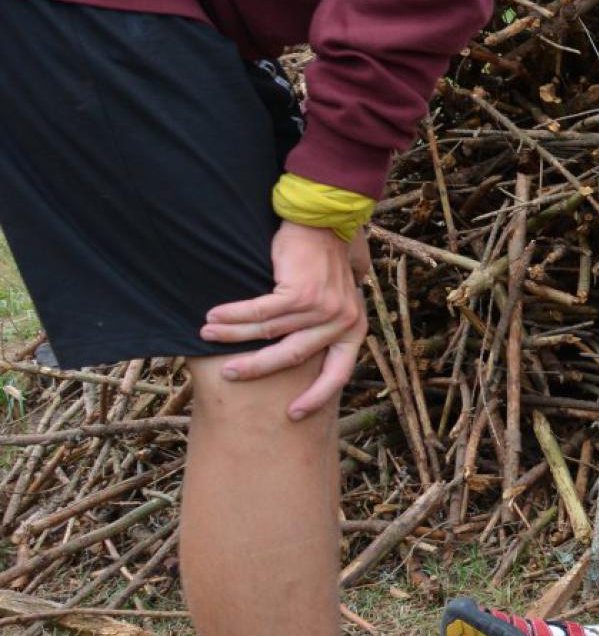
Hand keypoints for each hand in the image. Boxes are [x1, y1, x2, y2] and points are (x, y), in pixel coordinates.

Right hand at [201, 221, 368, 419]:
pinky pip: (260, 313)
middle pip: (293, 358)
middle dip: (257, 368)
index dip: (317, 397)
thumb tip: (301, 357)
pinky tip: (215, 316)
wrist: (325, 221)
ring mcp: (324, 308)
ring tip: (207, 334)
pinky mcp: (303, 293)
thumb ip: (325, 326)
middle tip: (230, 374)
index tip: (294, 414)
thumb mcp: (336, 299)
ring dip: (233, 335)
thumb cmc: (324, 262)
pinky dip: (234, 316)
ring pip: (270, 334)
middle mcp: (343, 322)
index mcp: (354, 330)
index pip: (339, 374)